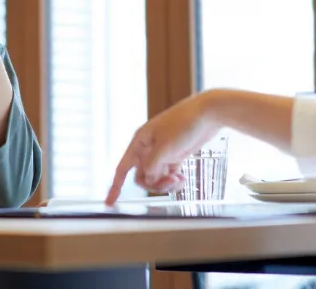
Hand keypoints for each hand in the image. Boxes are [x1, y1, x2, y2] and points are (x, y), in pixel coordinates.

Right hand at [105, 92, 219, 204]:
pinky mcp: (175, 155)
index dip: (115, 186)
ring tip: (180, 181)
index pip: (123, 168)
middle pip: (143, 176)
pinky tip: (182, 179)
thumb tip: (148, 180)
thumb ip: (152, 166)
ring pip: (156, 177)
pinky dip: (174, 180)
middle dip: (154, 184)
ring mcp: (162, 152)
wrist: (206, 114)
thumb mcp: (164, 147)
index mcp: (140, 142)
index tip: (109, 202)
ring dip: (166, 183)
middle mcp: (148, 148)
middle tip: (170, 183)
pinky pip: (169, 174)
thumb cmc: (183, 124)